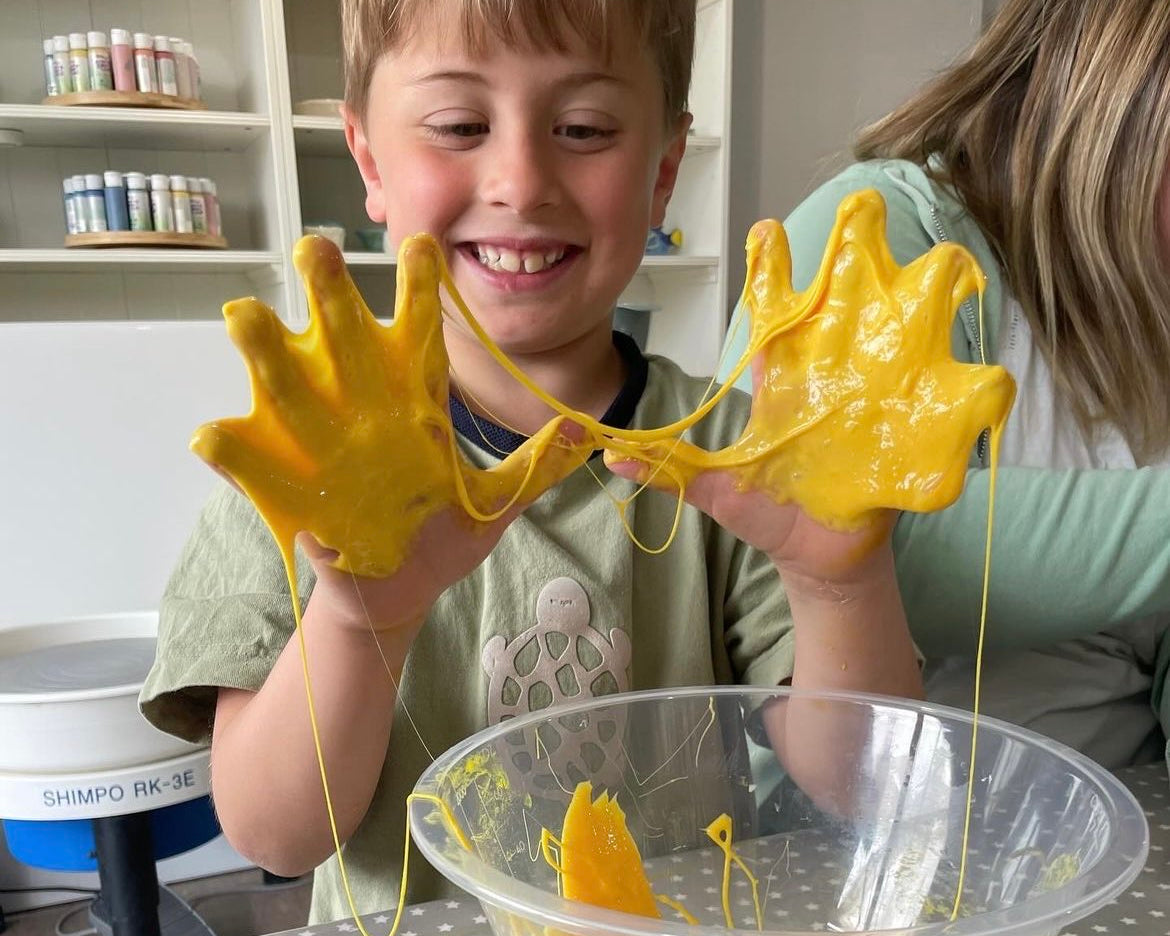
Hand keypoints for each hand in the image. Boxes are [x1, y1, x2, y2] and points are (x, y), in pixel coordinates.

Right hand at [191, 234, 593, 631]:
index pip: (416, 327)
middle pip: (340, 331)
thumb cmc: (444, 534)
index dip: (419, 288)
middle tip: (318, 248)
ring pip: (281, 378)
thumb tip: (584, 433)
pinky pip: (246, 461)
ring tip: (246, 316)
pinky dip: (229, 451)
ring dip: (262, 348)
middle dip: (327, 288)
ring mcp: (312, 435)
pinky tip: (215, 436)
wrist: (399, 591)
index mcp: (410, 391)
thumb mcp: (496, 504)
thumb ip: (534, 468)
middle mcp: (357, 398)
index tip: (423, 250)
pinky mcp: (279, 483)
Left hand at [606, 194, 1013, 583]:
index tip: (765, 230)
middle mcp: (838, 367)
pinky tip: (983, 376)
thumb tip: (612, 456)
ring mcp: (884, 391)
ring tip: (944, 268)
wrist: (819, 557)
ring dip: (929, 293)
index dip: (773, 269)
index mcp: (786, 372)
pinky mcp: (919, 430)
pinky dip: (971, 389)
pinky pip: (953, 403)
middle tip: (864, 212)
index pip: (777, 307)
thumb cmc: (769, 512)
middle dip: (862, 247)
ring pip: (913, 325)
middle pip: (853, 292)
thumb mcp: (720, 491)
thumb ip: (673, 472)